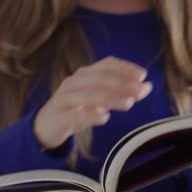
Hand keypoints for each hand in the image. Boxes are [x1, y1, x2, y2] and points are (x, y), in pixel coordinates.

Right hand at [34, 57, 152, 148]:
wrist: (45, 126)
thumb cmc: (75, 109)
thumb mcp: (96, 98)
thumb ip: (118, 92)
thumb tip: (146, 87)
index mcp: (84, 75)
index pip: (106, 65)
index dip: (125, 68)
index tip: (143, 75)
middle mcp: (73, 83)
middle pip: (99, 78)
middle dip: (123, 83)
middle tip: (141, 91)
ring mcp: (64, 99)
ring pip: (89, 95)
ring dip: (111, 98)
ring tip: (129, 103)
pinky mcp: (59, 117)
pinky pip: (75, 114)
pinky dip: (91, 114)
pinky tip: (105, 117)